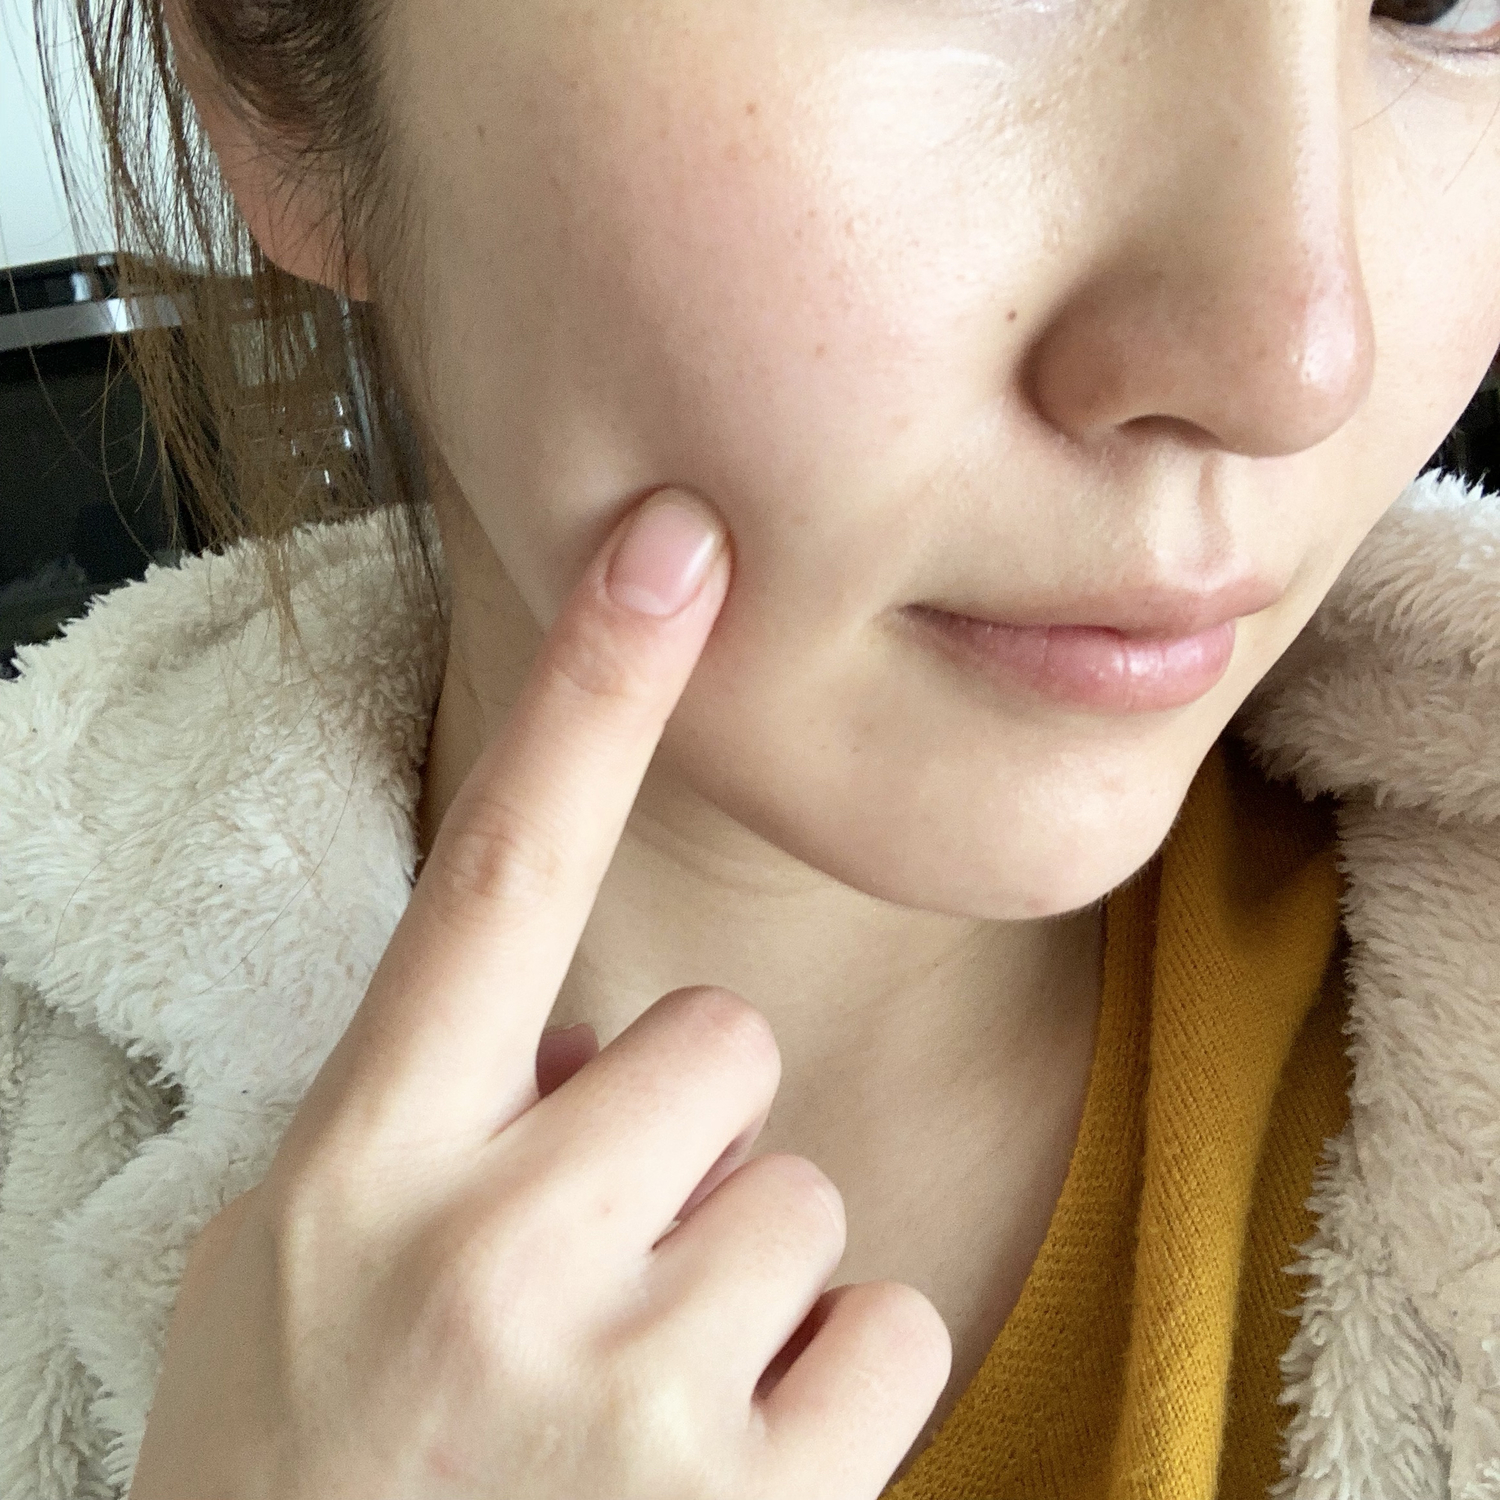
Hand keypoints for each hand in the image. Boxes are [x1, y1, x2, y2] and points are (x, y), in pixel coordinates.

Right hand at [127, 488, 950, 1499]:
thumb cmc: (315, 1465)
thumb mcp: (294, 1266)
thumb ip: (421, 1122)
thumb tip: (576, 1037)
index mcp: (372, 1157)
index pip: (503, 864)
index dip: (592, 691)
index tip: (671, 548)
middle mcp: (492, 1244)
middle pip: (717, 1045)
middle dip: (682, 1141)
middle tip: (589, 1270)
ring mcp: (623, 1382)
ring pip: (805, 1198)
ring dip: (743, 1280)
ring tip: (625, 1398)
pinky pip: (886, 1327)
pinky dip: (830, 1388)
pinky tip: (712, 1476)